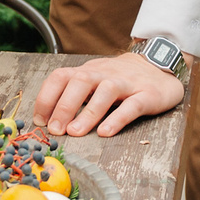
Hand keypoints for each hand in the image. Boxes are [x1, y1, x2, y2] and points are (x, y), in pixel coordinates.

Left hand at [34, 51, 183, 138]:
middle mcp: (105, 73)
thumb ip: (74, 94)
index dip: (47, 97)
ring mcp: (127, 83)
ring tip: (75, 132)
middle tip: (55, 129)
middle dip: (65, 105)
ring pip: (106, 91)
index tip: (39, 120)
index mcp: (88, 71)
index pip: (61, 76)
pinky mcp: (147, 95)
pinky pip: (132, 106)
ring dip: (88, 112)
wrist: (159, 66)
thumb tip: (47, 119)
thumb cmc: (120, 79)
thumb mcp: (94, 80)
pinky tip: (105, 132)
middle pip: (81, 81)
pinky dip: (117, 119)